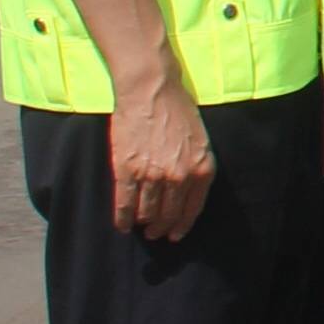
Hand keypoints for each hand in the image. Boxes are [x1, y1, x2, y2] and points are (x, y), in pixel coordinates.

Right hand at [109, 76, 215, 242]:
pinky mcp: (128, 171)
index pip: (192, 209)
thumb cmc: (177, 109)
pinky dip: (122, 218)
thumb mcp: (200, 141)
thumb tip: (185, 192)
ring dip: (143, 223)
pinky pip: (124, 204)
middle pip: (169, 214)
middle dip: (162, 228)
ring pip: (147, 212)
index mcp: (201, 169)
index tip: (176, 234)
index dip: (182, 225)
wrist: (151, 89)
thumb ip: (195, 167)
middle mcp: (180, 177)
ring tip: (140, 227)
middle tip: (155, 233)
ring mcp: (153, 176)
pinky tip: (122, 225)